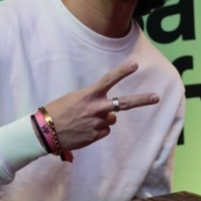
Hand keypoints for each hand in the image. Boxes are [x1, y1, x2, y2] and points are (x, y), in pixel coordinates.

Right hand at [43, 61, 158, 152]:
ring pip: (111, 119)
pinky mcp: (96, 136)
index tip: (135, 64)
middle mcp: (96, 108)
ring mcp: (98, 123)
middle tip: (156, 97)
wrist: (45, 132)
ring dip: (103, 119)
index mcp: (89, 95)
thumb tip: (110, 112)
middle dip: (142, 100)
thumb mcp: (74, 99)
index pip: (108, 80)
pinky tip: (83, 130)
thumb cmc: (57, 111)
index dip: (122, 71)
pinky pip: (104, 131)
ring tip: (84, 121)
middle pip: (124, 103)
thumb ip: (94, 102)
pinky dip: (97, 130)